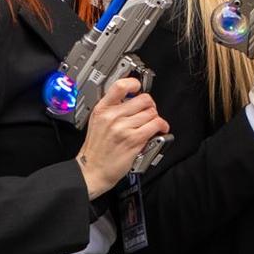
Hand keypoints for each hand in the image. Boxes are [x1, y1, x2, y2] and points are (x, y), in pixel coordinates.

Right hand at [77, 78, 169, 196]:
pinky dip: (162, 126)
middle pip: (143, 99)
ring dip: (156, 118)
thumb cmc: (96, 149)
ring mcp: (123, 128)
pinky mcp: (134, 139)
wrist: (92, 170)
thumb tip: (132, 98)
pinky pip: (156, 125)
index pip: (120, 86)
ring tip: (153, 124)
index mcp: (102, 109)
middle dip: (150, 105)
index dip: (133, 83)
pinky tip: (160, 129)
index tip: (138, 86)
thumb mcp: (97, 122)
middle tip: (149, 111)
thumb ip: (112, 108)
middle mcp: (112, 117)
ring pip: (151, 112)